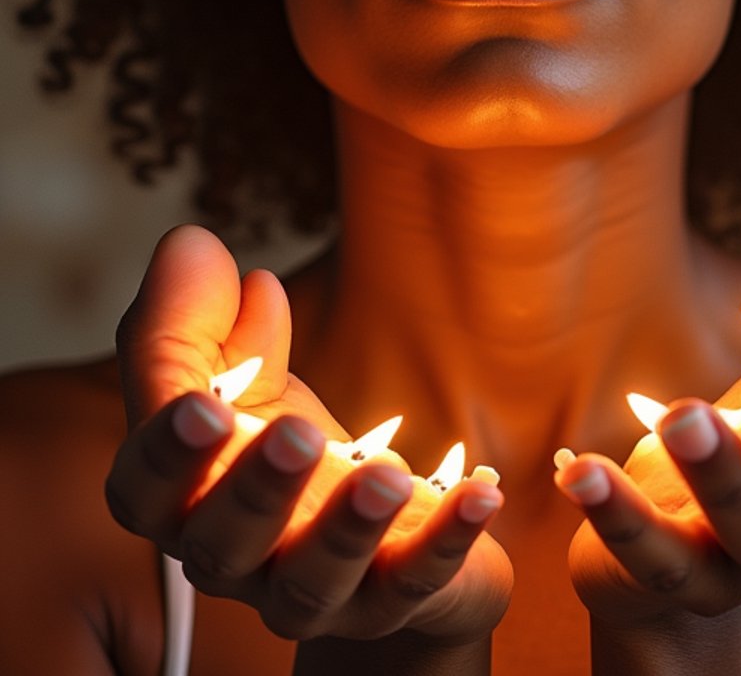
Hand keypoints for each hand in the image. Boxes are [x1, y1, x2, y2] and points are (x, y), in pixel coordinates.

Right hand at [105, 226, 511, 645]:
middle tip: (297, 432)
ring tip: (387, 472)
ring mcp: (313, 594)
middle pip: (223, 547)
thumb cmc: (289, 450)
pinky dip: (446, 544)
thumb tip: (195, 251)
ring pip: (311, 585)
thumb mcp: (243, 379)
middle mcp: (236, 562)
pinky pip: (415, 585)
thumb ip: (200, 319)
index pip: (146, 491)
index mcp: (183, 501)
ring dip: (347, 529)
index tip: (201, 406)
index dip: (166, 454)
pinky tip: (480, 493)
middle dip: (257, 491)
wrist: (371, 537)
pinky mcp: (391, 601)